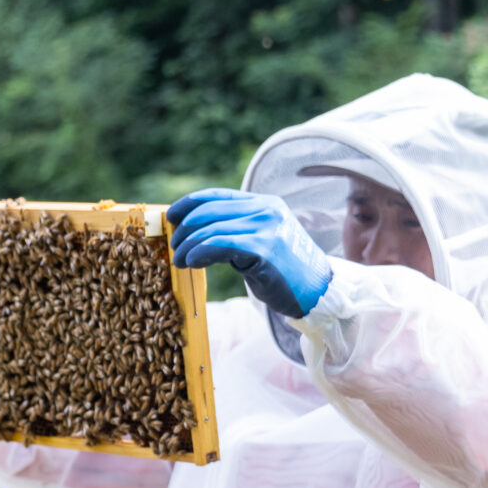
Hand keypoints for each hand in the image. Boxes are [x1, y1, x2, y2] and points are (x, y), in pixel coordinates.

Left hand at [168, 188, 334, 316]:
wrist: (317, 292)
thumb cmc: (284, 272)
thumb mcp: (262, 242)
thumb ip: (237, 231)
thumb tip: (195, 233)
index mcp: (265, 204)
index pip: (217, 196)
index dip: (189, 204)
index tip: (171, 216)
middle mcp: (267, 210)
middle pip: (210, 211)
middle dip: (184, 229)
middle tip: (173, 247)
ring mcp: (267, 228)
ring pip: (212, 229)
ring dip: (187, 246)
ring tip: (179, 260)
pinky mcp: (264, 249)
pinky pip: (221, 244)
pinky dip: (200, 252)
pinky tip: (191, 262)